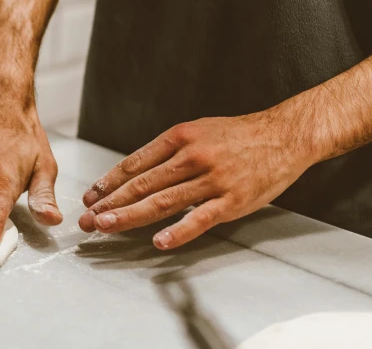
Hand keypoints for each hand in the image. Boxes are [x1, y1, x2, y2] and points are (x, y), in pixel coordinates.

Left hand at [78, 111, 314, 248]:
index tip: (90, 197)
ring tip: (106, 227)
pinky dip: (178, 231)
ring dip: (130, 216)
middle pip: (142, 184)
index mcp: (179, 137)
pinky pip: (200, 218)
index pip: (135, 163)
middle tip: (87, 219)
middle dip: (110, 203)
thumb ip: (169, 151)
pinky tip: (159, 241)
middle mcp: (191, 157)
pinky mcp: (232, 200)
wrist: (284, 135)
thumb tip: (137, 173)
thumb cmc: (237, 135)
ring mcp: (212, 179)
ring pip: (163, 201)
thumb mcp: (198, 131)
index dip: (109, 182)